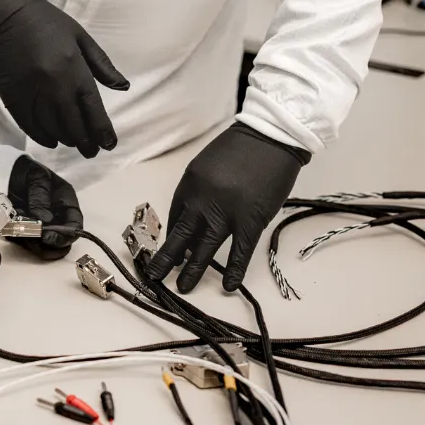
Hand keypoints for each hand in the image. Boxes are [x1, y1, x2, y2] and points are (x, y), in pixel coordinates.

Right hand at [0, 0, 128, 157]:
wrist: (6, 15)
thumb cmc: (47, 23)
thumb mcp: (81, 37)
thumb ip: (103, 66)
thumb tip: (124, 87)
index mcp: (75, 69)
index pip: (93, 111)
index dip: (103, 132)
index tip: (109, 144)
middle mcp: (54, 85)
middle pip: (74, 126)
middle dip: (86, 142)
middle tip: (91, 150)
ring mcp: (32, 93)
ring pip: (52, 129)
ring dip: (66, 139)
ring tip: (73, 142)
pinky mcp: (12, 97)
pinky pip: (29, 126)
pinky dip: (42, 137)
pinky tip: (51, 140)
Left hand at [8, 155, 83, 260]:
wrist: (10, 170)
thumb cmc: (29, 170)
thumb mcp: (37, 177)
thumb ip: (40, 197)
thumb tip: (43, 221)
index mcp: (66, 203)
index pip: (75, 226)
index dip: (65, 236)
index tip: (48, 237)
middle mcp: (58, 218)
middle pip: (61, 242)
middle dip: (49, 245)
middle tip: (32, 238)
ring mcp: (43, 226)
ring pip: (45, 247)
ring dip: (33, 245)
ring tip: (19, 232)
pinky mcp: (27, 230)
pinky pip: (27, 243)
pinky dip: (21, 241)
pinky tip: (12, 229)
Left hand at [146, 124, 309, 293]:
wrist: (270, 136)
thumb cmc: (241, 148)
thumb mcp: (209, 165)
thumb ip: (200, 191)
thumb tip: (196, 220)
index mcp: (189, 182)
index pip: (175, 214)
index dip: (173, 234)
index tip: (172, 248)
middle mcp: (202, 199)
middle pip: (179, 234)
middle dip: (165, 258)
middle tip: (154, 275)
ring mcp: (226, 211)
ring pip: (203, 247)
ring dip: (191, 269)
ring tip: (182, 288)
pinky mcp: (250, 220)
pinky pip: (239, 251)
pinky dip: (234, 269)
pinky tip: (229, 285)